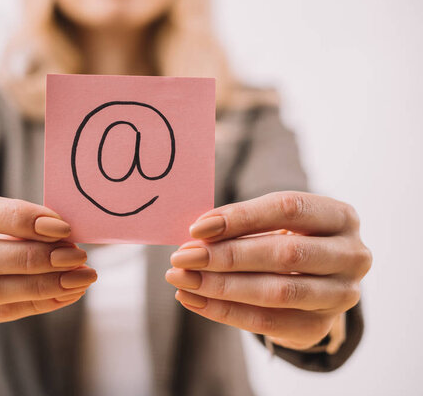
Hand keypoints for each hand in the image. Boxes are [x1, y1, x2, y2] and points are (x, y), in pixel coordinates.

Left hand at [165, 191, 370, 349]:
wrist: (314, 280)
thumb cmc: (287, 239)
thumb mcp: (273, 223)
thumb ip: (241, 224)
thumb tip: (197, 234)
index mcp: (340, 216)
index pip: (288, 209)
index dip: (240, 217)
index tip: (197, 228)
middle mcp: (352, 255)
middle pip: (284, 254)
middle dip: (226, 256)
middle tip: (182, 257)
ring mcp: (342, 295)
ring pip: (277, 292)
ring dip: (221, 287)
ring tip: (182, 280)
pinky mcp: (320, 326)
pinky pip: (267, 323)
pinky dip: (224, 311)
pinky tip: (193, 299)